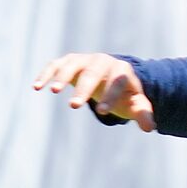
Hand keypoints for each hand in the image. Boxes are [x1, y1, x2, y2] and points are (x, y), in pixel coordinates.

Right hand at [32, 52, 154, 129]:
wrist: (112, 74)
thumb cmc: (125, 93)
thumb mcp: (136, 103)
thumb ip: (143, 113)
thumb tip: (150, 127)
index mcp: (122, 70)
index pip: (117, 81)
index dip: (110, 95)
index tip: (102, 112)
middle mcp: (102, 61)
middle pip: (93, 72)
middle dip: (84, 88)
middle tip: (75, 106)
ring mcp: (84, 60)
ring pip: (72, 64)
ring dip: (63, 76)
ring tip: (54, 91)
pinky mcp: (69, 62)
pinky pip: (56, 65)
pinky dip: (47, 73)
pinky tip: (36, 86)